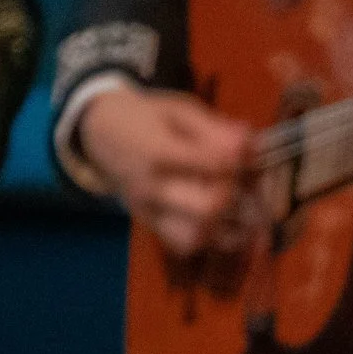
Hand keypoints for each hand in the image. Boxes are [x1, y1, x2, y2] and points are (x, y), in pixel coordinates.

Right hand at [77, 87, 262, 257]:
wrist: (101, 133)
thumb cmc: (146, 118)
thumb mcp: (178, 109)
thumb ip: (214, 128)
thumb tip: (250, 143)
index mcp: (158, 150)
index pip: (212, 164)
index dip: (241, 161)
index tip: (252, 153)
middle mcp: (151, 187)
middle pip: (209, 208)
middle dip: (237, 195)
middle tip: (246, 182)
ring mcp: (149, 211)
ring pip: (197, 236)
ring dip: (227, 225)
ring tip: (240, 206)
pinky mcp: (151, 225)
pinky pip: (185, 244)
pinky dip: (210, 238)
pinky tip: (225, 221)